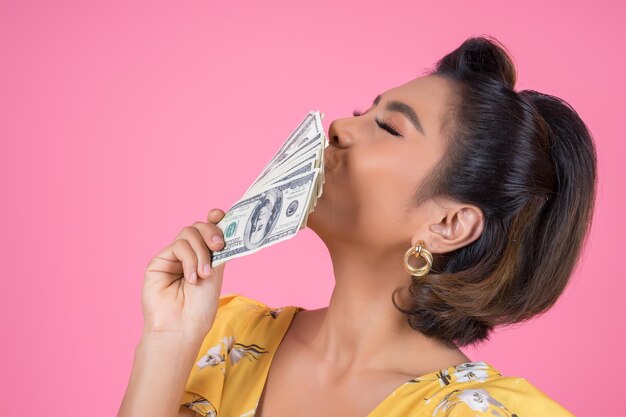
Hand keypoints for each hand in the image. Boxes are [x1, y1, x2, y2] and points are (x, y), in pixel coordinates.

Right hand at [141, 209, 226, 336]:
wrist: (182, 327)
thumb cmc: (200, 307)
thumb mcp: (216, 274)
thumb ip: (217, 250)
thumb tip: (223, 224)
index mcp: (205, 256)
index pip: (208, 230)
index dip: (215, 219)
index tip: (221, 214)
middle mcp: (189, 254)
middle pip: (198, 227)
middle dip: (211, 232)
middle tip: (218, 246)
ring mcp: (173, 257)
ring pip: (189, 233)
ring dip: (200, 252)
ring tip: (203, 274)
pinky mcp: (159, 261)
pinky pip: (178, 246)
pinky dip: (189, 259)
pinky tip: (191, 278)